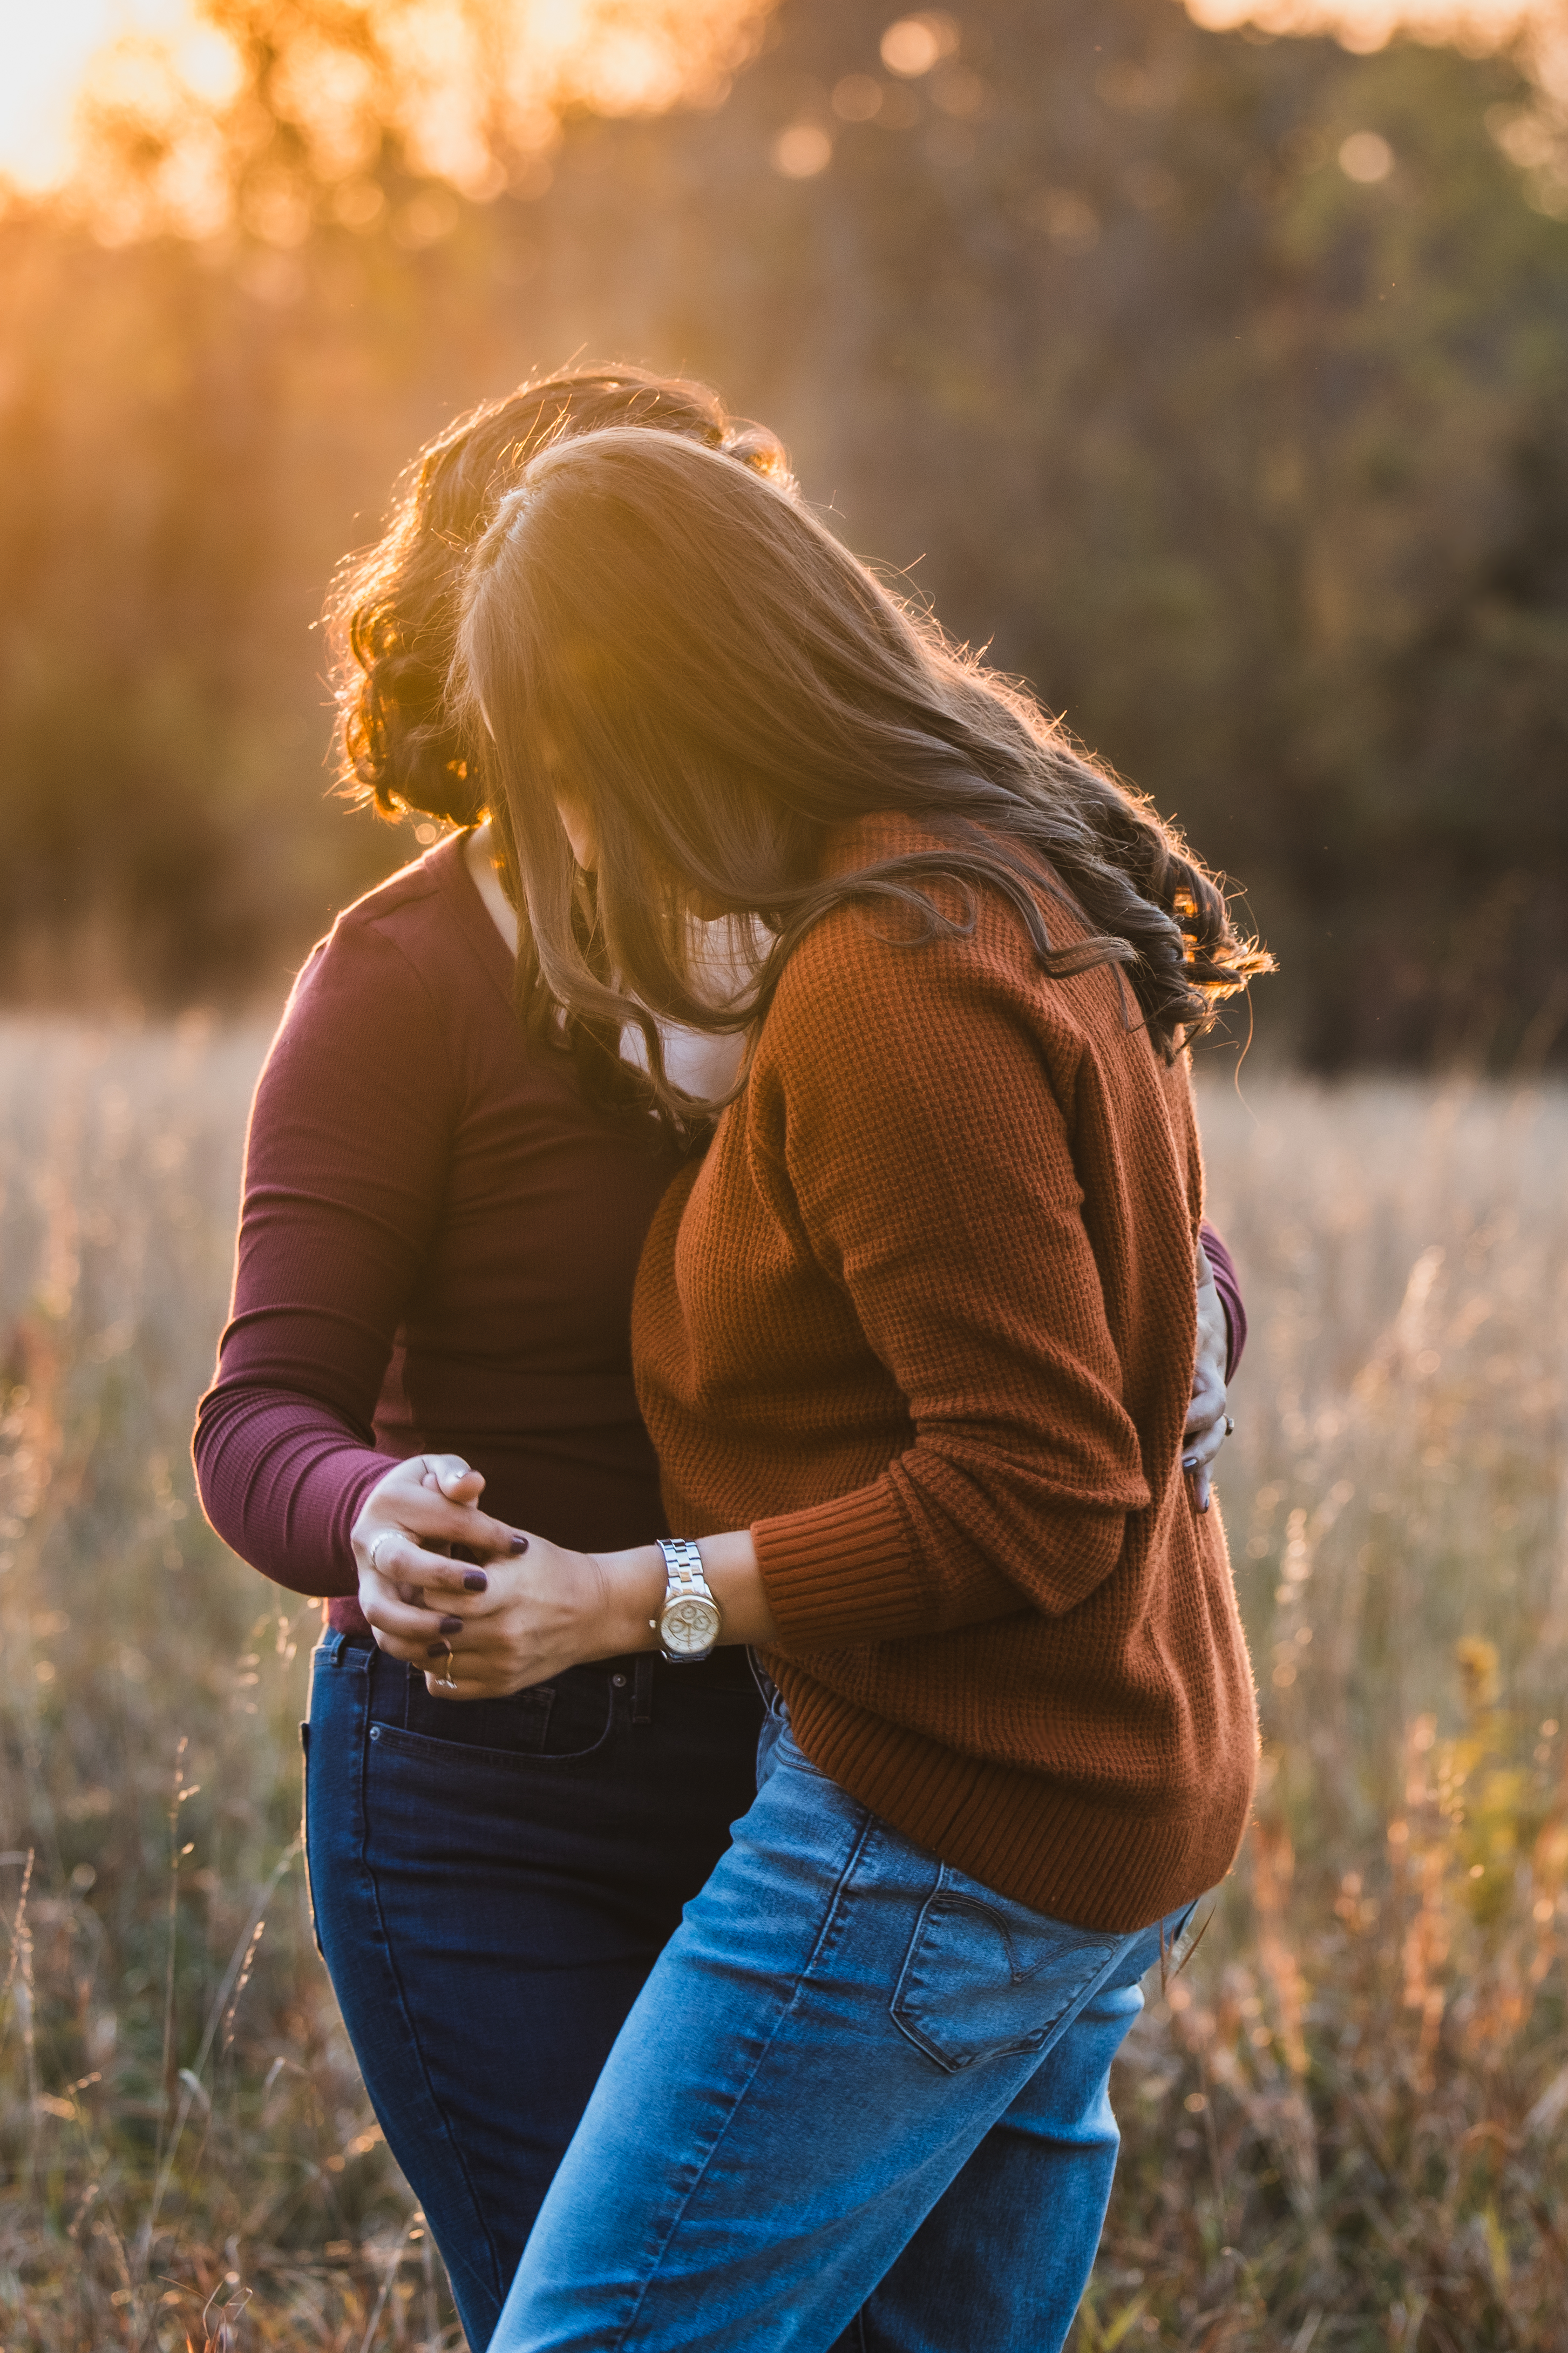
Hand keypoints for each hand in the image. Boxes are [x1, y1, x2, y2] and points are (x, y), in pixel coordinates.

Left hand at [355, 1456, 664, 1696]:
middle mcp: (507, 1633)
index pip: (440, 1593)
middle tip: (405, 1596)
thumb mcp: (514, 1544)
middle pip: (433, 1629)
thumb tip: (419, 1529)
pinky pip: (446, 1686)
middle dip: (413, 1612)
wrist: (595, 1611)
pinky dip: (433, 1669)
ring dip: (417, 1642)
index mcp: (509, 1590)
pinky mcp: (502, 1685)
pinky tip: (438, 1646)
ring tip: (417, 1620)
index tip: (418, 1571)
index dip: (423, 1581)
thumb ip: (469, 1536)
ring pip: (432, 1661)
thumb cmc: (548, 1569)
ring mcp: (504, 1664)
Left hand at [1184, 1244, 1233, 1512]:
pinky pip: (1205, 1457)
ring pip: (1212, 1442)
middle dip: (1196, 1433)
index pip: (1202, 1381)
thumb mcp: (1184, 1277)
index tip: (1172, 1407)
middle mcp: (1210, 1387)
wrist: (1204, 1320)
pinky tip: (1198, 1507)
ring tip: (1186, 1488)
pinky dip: (1203, 1480)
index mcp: (1201, 1355)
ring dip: (1202, 1464)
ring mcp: (1208, 1411)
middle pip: (1213, 1416)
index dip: (1190, 1396)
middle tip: (1174, 1447)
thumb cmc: (1181, 1298)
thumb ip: (1184, 1258)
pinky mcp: (1197, 1427)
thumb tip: (1184, 1224)